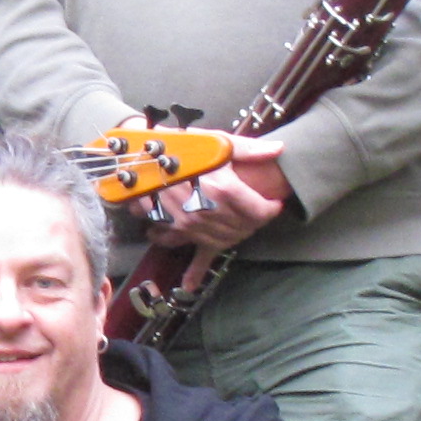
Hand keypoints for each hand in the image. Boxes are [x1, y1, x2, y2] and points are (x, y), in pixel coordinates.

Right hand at [145, 141, 289, 254]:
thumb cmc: (181, 147)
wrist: (142, 155)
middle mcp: (209, 212)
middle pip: (246, 227)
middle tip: (260, 210)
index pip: (260, 211)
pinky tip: (194, 277)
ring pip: (227, 240)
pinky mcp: (177, 230)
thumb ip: (249, 149)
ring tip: (243, 223)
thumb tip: (279, 150)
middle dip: (257, 220)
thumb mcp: (216, 142)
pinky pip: (193, 248)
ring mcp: (192, 224)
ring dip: (239, 233)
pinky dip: (196, 265)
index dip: (272, 208)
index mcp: (224, 190)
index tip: (275, 203)